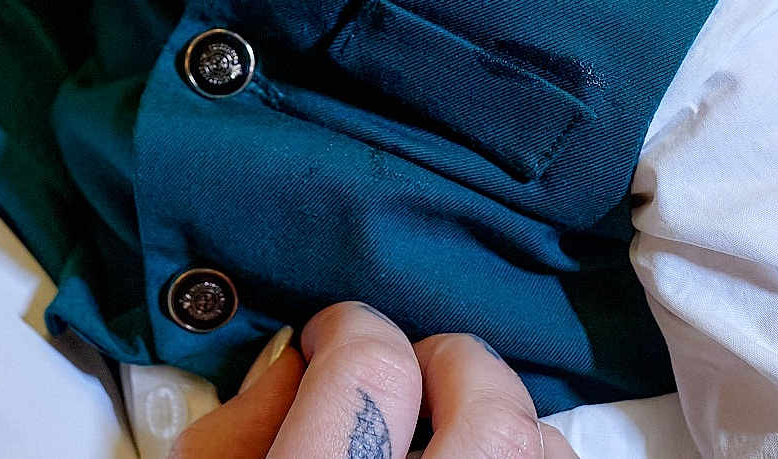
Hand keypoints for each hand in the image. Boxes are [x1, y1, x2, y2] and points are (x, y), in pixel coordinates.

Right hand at [175, 304, 579, 458]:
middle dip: (453, 366)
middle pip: (487, 404)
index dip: (350, 332)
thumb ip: (237, 431)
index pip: (369, 368)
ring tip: (461, 431)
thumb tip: (292, 363)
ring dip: (508, 425)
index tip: (334, 338)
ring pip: (540, 448)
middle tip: (416, 372)